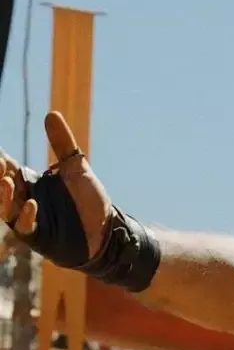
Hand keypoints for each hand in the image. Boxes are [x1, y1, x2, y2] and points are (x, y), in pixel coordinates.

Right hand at [0, 111, 112, 263]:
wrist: (107, 228)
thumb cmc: (87, 198)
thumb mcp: (76, 167)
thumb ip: (62, 143)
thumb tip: (51, 113)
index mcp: (28, 182)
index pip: (5, 166)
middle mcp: (23, 199)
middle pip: (1, 185)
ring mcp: (29, 219)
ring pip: (5, 208)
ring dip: (2, 195)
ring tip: (5, 181)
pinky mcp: (40, 236)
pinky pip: (26, 228)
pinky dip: (26, 216)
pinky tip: (31, 204)